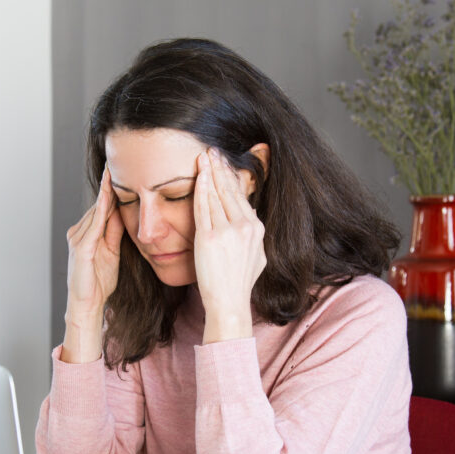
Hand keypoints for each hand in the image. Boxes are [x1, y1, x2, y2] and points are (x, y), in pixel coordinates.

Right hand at [62, 168, 124, 361]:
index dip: (112, 188)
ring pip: (96, 209)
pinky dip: (101, 208)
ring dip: (106, 191)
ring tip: (113, 171)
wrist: (87, 304)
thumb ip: (115, 233)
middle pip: (99, 203)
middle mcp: (79, 231)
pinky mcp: (81, 247)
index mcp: (88, 232)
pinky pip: (94, 223)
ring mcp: (78, 238)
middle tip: (117, 161)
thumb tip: (124, 213)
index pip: (103, 205)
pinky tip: (108, 196)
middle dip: (108, 184)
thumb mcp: (112, 252)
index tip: (120, 170)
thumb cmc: (99, 282)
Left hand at [193, 148, 265, 343]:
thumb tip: (250, 220)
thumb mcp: (256, 256)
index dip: (231, 178)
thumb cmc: (238, 283)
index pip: (241, 197)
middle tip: (212, 151)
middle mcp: (246, 227)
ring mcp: (228, 231)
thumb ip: (252, 236)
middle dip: (220, 168)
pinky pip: (204, 207)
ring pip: (217, 195)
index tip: (224, 164)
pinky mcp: (210, 237)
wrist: (229, 302)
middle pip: (230, 190)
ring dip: (209, 173)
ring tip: (204, 157)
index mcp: (257, 230)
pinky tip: (198, 175)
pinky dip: (200, 189)